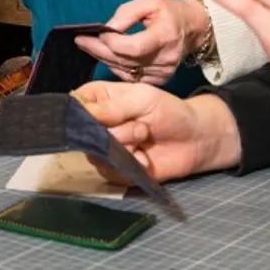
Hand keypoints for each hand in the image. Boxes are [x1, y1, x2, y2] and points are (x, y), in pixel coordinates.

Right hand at [74, 82, 240, 180]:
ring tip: (145, 139)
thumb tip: (82, 113)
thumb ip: (113, 107)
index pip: (74, 105)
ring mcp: (104, 148)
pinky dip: (130, 165)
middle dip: (116, 132)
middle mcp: (96, 123)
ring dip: (125, 147)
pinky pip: (110, 171)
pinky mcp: (115, 170)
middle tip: (141, 127)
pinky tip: (145, 159)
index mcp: (98, 98)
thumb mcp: (143, 99)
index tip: (107, 115)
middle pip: (86, 132)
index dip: (86, 113)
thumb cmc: (170, 111)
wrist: (195, 140)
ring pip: (97, 153)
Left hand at [75, 0, 207, 83]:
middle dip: (99, 49)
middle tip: (80, 40)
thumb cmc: (170, 11)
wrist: (193, 29)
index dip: (113, 41)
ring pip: (125, 70)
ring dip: (103, 58)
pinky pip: (131, 77)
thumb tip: (108, 27)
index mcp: (165, 36)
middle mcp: (165, 58)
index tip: (98, 31)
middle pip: (125, 60)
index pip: (134, 46)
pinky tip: (104, 55)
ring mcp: (163, 72)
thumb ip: (128, 12)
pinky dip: (115, 66)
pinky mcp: (160, 79)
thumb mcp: (150, 1)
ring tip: (87, 46)